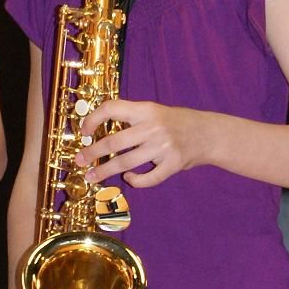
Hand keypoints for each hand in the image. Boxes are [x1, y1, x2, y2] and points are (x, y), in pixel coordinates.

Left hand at [77, 98, 208, 187]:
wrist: (208, 133)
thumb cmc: (177, 123)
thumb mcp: (154, 112)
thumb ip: (132, 119)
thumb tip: (99, 132)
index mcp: (146, 110)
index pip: (112, 108)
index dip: (93, 118)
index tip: (84, 131)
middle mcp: (153, 127)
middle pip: (114, 141)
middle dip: (92, 153)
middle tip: (80, 161)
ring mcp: (163, 147)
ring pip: (126, 162)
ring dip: (105, 171)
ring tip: (92, 177)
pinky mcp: (173, 164)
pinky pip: (148, 178)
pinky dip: (136, 181)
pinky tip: (129, 178)